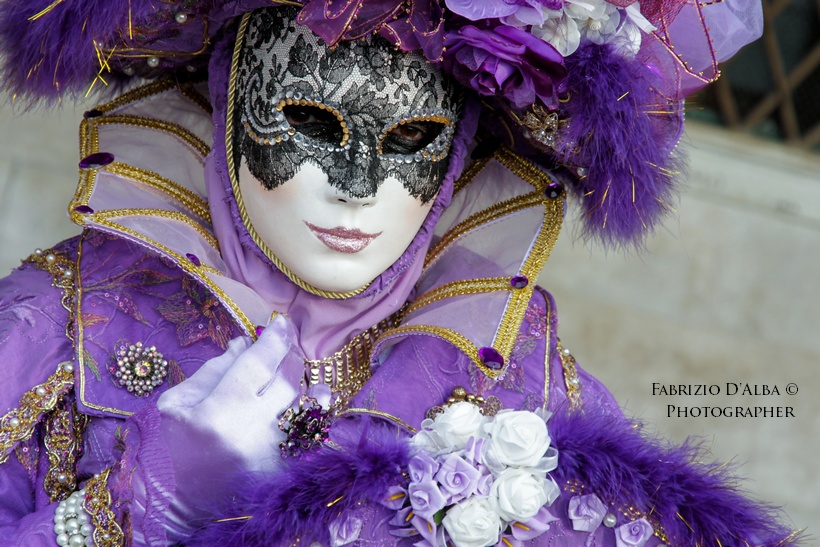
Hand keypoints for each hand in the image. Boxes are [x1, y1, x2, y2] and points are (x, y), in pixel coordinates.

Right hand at [155, 314, 304, 536]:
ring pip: (307, 411)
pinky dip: (313, 420)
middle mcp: (250, 433)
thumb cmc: (166, 446)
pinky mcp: (279, 473)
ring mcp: (269, 456)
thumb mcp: (178, 401)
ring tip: (305, 376)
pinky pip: (308, 438)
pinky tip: (312, 406)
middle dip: (290, 357)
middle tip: (287, 345)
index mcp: (219, 411)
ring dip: (310, 388)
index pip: (259, 362)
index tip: (281, 323)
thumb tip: (246, 342)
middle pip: (288, 381)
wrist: (167, 503)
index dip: (274, 338)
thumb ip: (215, 369)